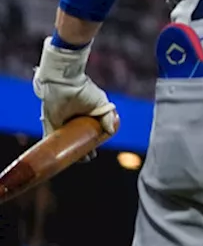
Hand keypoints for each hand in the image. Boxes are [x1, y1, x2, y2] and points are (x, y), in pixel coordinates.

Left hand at [32, 37, 117, 159]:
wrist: (65, 84)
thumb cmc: (84, 91)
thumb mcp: (101, 103)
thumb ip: (109, 116)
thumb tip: (110, 131)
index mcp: (87, 116)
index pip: (90, 133)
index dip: (93, 143)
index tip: (95, 150)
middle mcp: (73, 122)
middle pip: (78, 140)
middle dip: (83, 151)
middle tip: (87, 157)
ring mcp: (61, 125)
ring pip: (66, 144)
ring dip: (70, 153)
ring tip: (79, 160)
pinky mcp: (50, 126)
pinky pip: (50, 141)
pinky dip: (54, 151)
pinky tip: (60, 159)